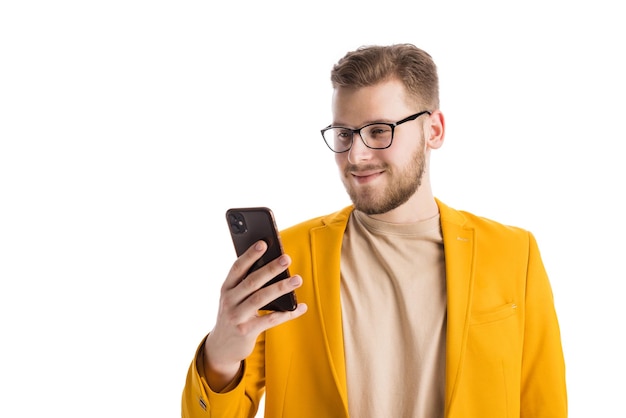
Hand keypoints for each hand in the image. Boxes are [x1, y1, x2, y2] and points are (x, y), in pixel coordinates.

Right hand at [203, 240, 306, 390]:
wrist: (221, 347)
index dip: (250, 255)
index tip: (263, 243)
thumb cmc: (234, 314)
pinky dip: (287, 314)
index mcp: (226, 288)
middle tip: (286, 258)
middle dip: (270, 269)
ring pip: (261, 298)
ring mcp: (237, 316)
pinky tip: (300, 308)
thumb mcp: (234, 298)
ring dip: (281, 288)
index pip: (237, 268)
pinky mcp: (246, 331)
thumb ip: (246, 284)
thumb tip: (273, 266)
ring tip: (298, 279)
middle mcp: (229, 300)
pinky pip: (270, 320)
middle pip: (252, 281)